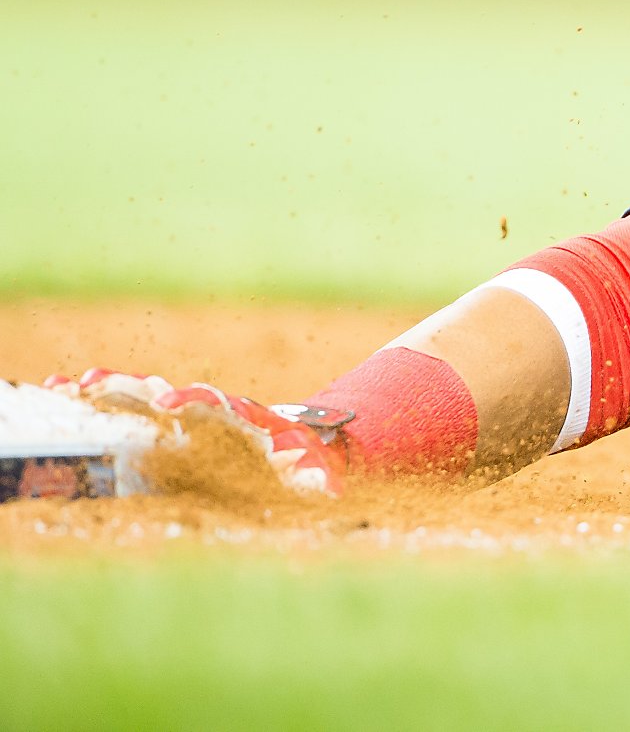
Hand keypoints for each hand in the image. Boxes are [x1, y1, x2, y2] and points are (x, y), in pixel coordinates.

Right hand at [44, 369, 351, 496]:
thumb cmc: (306, 464)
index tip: (170, 406)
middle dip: (137, 388)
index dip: (192, 403)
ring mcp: (185, 415)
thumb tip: (327, 489)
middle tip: (99, 384)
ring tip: (69, 386)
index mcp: (240, 419)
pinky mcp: (166, 426)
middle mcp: (208, 411)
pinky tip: (59, 394)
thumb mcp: (316, 473)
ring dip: (108, 392)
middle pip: (168, 393)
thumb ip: (318, 480)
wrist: (302, 447)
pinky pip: (128, 412)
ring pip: (142, 397)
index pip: (214, 405)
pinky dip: (96, 403)